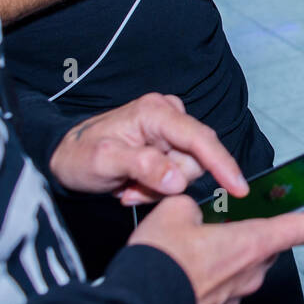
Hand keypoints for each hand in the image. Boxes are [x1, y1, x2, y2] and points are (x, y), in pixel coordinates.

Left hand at [49, 93, 248, 205]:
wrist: (65, 157)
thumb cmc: (79, 155)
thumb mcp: (104, 162)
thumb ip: (142, 167)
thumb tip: (178, 179)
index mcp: (156, 112)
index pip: (199, 139)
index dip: (222, 164)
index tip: (239, 188)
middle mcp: (169, 115)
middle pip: (195, 159)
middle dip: (167, 182)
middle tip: (131, 191)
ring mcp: (170, 130)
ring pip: (187, 171)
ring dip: (159, 187)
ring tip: (128, 187)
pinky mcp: (169, 144)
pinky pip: (178, 173)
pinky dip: (157, 185)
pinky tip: (133, 184)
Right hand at [127, 195, 303, 303]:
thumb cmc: (159, 261)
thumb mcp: (174, 212)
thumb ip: (193, 205)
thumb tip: (193, 211)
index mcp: (252, 242)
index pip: (303, 226)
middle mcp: (252, 270)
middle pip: (268, 243)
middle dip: (256, 229)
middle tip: (236, 217)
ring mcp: (237, 293)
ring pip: (245, 262)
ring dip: (231, 249)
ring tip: (197, 240)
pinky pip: (226, 281)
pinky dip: (215, 269)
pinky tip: (188, 262)